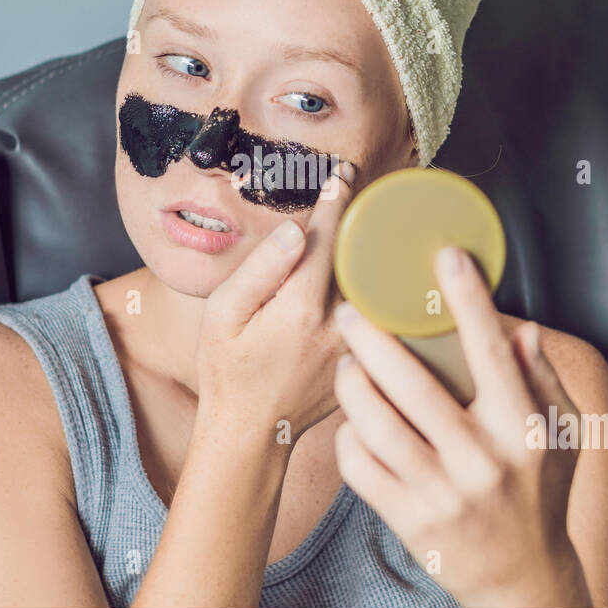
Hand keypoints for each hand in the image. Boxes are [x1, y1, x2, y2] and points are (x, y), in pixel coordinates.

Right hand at [194, 162, 358, 442]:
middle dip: (366, 216)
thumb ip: (259, 269)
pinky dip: (385, 282)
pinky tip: (383, 263)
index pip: (328, 239)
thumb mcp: (222, 315)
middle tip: (364, 181)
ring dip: (380, 247)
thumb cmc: (228, 371)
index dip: (336, 200)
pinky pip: (383, 310)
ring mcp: (358, 344)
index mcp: (302, 308)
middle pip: (364, 255)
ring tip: (377, 215)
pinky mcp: (366, 358)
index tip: (342, 172)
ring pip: (379, 283)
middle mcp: (339, 324)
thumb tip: (297, 230)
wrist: (252, 434)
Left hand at [332, 245, 592, 607]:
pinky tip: (353, 420)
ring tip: (346, 364)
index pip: (492, 353)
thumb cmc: (540, 493)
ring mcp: (441, 494)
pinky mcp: (408, 520)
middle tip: (350, 311)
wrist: (522, 578)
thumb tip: (523, 330)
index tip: (446, 256)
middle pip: (413, 386)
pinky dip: (348, 436)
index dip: (469, 301)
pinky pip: (359, 467)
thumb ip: (545, 380)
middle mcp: (480, 460)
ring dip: (352, 385)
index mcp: (520, 429)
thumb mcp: (562, 436)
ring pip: (375, 425)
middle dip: (373, 340)